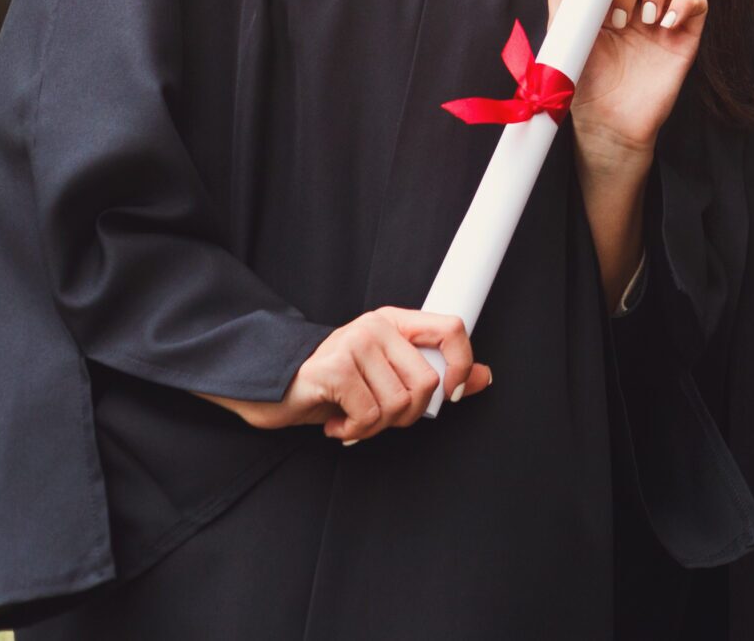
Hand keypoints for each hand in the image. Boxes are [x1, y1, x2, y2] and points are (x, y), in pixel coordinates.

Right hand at [200, 307, 490, 441]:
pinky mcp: (333, 369)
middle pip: (426, 382)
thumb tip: (484, 377)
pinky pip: (369, 414)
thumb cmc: (330, 383)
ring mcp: (354, 344)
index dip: (462, 364)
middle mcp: (377, 327)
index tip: (454, 393)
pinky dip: (355, 431)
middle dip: (409, 415)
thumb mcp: (385, 375)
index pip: (451, 328)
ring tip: (353, 419)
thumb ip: (433, 372)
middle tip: (380, 418)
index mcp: (395, 322)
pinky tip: (337, 425)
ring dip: (377, 426)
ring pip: (399, 403)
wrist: (268, 386)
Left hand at [556, 0, 707, 170]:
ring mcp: (660, 18)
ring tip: (644, 20)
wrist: (609, 124)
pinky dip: (684, 3)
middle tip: (616, 18)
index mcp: (602, 2)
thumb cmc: (584, 84)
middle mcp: (632, 5)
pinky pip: (697, 0)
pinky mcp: (685, 34)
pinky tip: (665, 24)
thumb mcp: (563, 32)